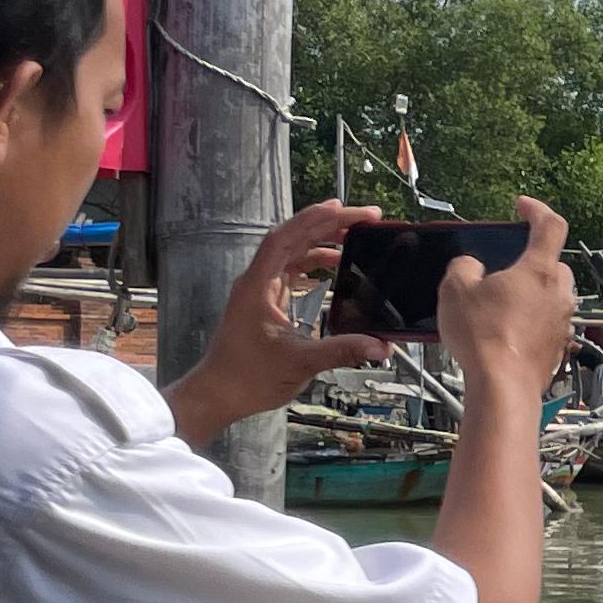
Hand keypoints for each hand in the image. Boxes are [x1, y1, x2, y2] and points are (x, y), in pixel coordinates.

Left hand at [168, 199, 389, 441]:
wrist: (219, 394)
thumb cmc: (249, 377)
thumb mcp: (299, 362)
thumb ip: (342, 350)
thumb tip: (382, 346)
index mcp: (258, 286)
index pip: (285, 238)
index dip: (314, 219)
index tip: (346, 209)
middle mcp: (258, 281)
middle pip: (293, 239)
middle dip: (328, 224)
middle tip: (366, 219)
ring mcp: (261, 291)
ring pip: (294, 254)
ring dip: (323, 243)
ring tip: (356, 239)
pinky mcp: (267, 303)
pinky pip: (293, 272)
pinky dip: (316, 265)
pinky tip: (337, 268)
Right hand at [438, 198, 577, 399]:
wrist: (503, 387)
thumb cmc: (484, 338)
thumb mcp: (455, 290)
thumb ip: (464, 267)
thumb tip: (471, 267)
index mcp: (539, 270)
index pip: (551, 226)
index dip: (537, 210)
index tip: (522, 207)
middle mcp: (559, 293)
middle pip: (553, 264)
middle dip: (531, 260)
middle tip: (503, 267)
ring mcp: (562, 321)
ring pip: (551, 295)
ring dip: (530, 293)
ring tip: (499, 303)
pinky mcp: (559, 346)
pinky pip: (547, 323)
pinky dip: (531, 320)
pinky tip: (506, 330)